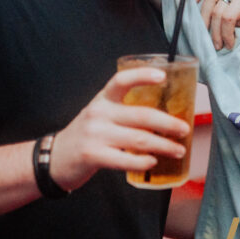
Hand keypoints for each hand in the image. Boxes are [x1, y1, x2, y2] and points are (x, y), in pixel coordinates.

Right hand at [47, 67, 190, 190]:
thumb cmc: (88, 135)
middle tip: (184, 129)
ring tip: (178, 150)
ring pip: (138, 139)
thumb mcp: (102, 115)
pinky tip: (153, 162)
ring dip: (163, 145)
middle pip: (141, 115)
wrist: (55, 157)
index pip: (122, 80)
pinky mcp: (93, 155)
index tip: (162, 76)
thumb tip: (166, 118)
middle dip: (168, 123)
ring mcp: (95, 134)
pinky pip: (124, 159)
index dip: (142, 75)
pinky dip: (142, 161)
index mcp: (103, 99)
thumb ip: (125, 112)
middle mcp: (99, 113)